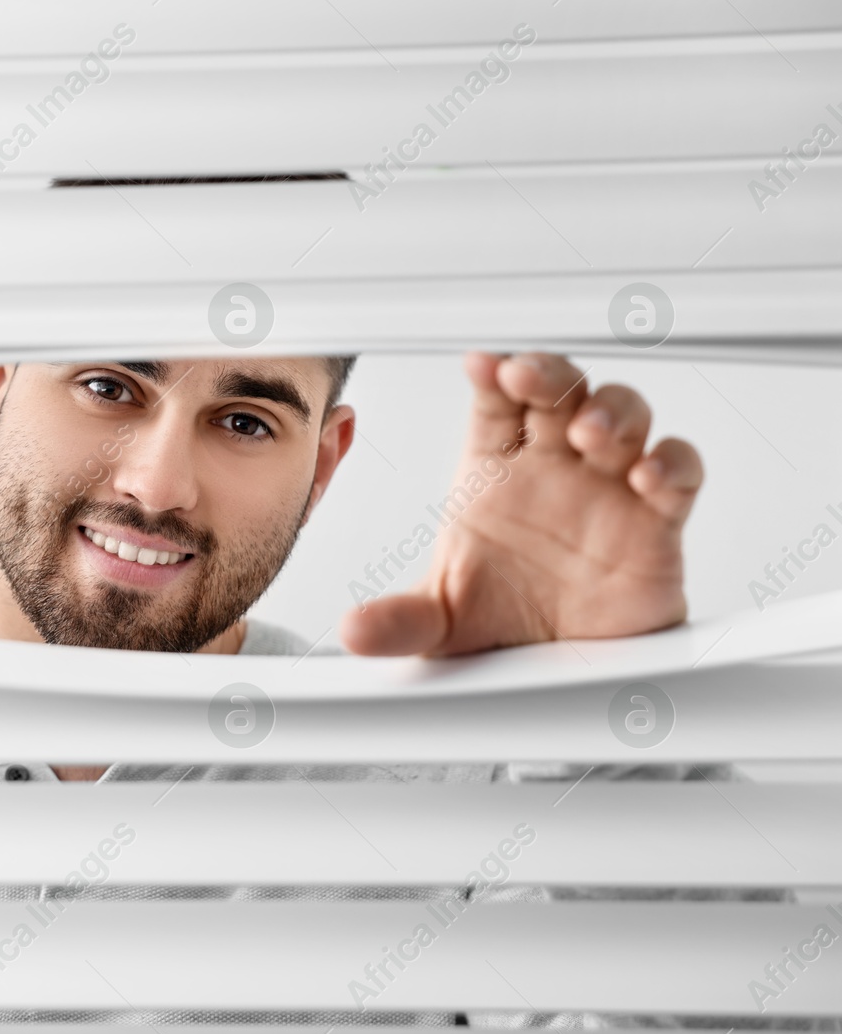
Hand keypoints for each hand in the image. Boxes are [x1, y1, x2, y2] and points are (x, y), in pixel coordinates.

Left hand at [340, 352, 703, 656]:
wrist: (564, 668)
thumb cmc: (506, 618)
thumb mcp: (442, 624)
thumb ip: (401, 622)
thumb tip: (353, 633)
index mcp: (498, 471)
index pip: (497, 402)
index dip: (495, 374)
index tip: (483, 364)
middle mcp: (556, 468)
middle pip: (562, 390)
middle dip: (550, 374)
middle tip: (529, 378)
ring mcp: (609, 488)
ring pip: (625, 416)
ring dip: (613, 412)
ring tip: (592, 436)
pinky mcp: (658, 522)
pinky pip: (679, 472)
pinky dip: (672, 464)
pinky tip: (648, 476)